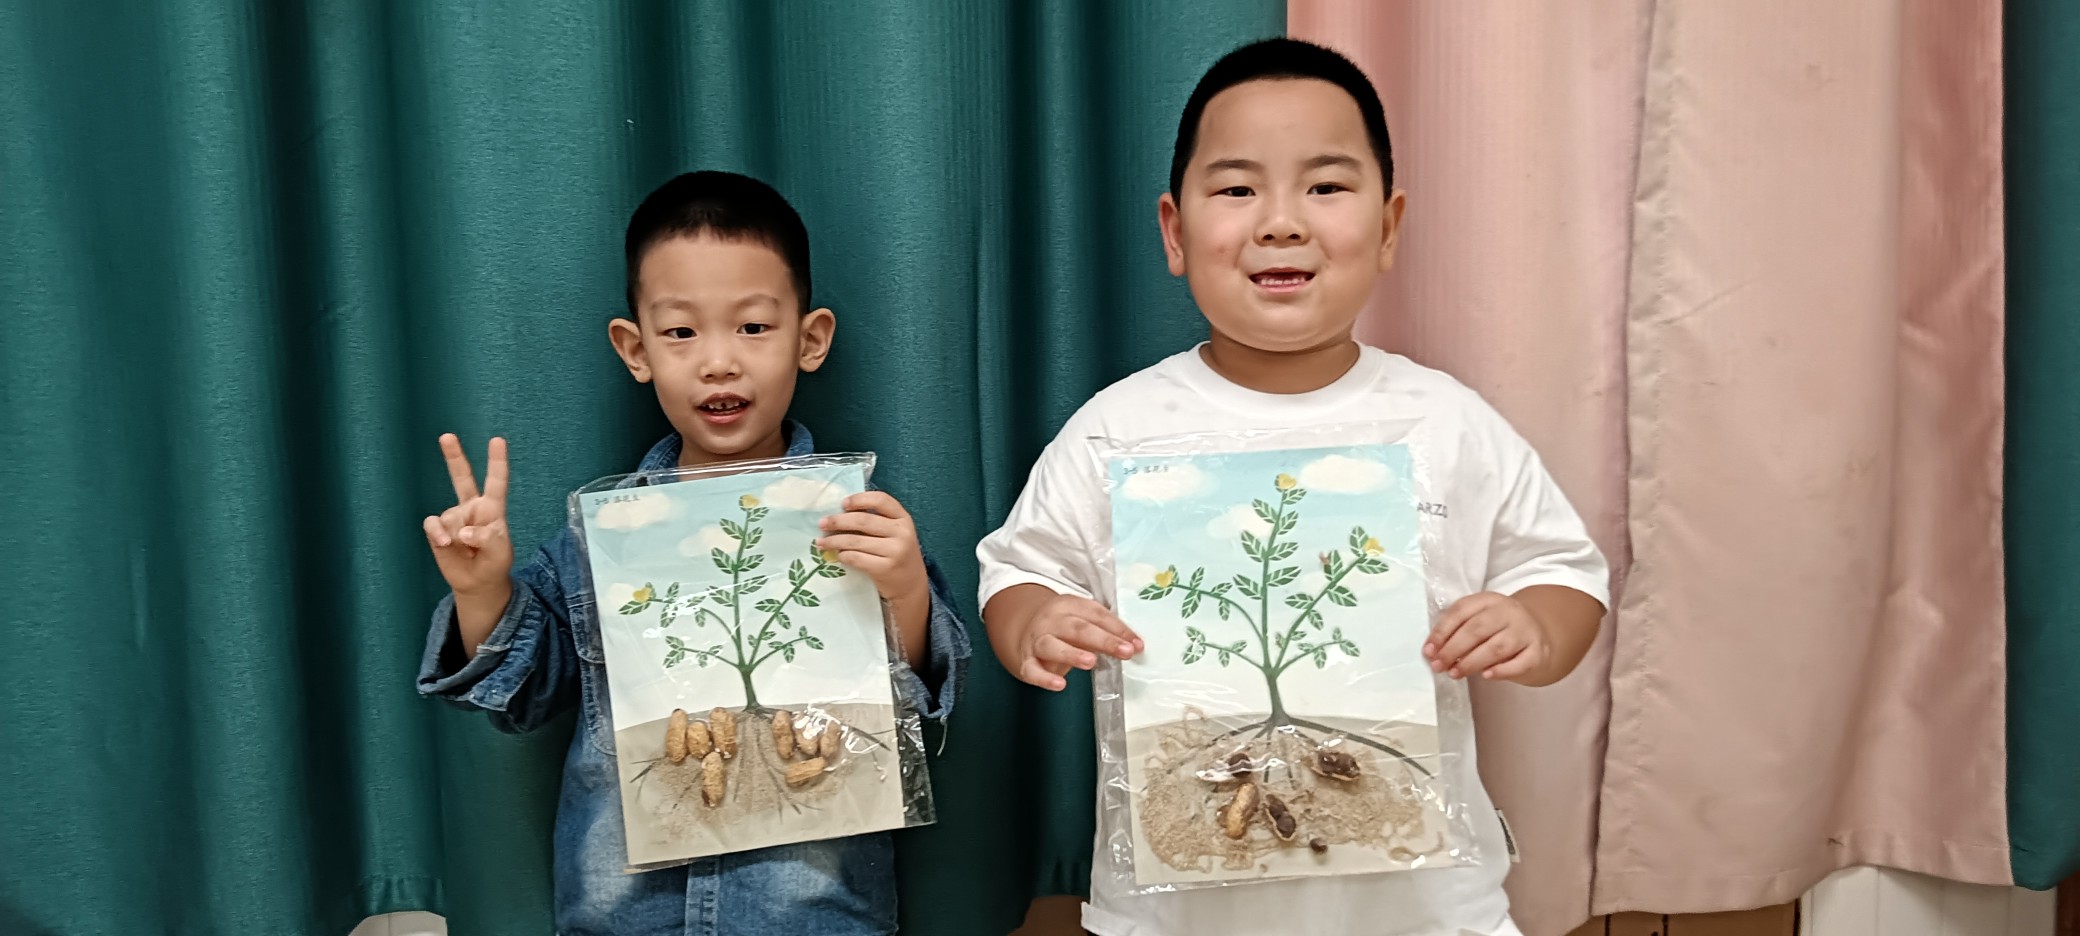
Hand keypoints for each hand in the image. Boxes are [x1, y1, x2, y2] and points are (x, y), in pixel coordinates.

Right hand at [423, 434, 513, 596]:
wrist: (477, 582)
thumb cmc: (494, 562)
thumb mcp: (500, 552)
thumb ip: (487, 538)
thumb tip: (463, 532)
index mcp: (493, 508)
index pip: (496, 482)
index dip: (496, 461)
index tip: (498, 440)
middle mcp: (472, 507)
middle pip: (461, 478)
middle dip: (453, 457)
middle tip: (447, 436)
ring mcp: (453, 517)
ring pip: (450, 517)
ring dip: (457, 536)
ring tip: (467, 551)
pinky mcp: (438, 529)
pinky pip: (433, 524)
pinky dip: (438, 534)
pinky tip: (445, 544)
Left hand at [814, 492, 930, 602]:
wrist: (911, 584)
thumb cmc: (896, 553)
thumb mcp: (894, 533)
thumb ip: (875, 521)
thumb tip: (839, 514)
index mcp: (903, 518)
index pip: (881, 500)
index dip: (859, 499)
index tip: (842, 504)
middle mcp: (902, 532)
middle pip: (863, 520)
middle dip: (838, 521)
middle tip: (822, 523)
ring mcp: (895, 551)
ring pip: (856, 541)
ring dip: (834, 541)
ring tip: (821, 542)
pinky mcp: (886, 568)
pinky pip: (857, 558)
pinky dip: (843, 555)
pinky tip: (837, 555)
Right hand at [1010, 593, 1142, 690]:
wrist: (1025, 629)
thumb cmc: (1064, 628)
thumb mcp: (1084, 621)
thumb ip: (1108, 632)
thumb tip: (1135, 645)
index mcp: (1069, 606)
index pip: (1096, 614)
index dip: (1118, 629)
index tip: (1136, 644)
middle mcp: (1051, 620)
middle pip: (1077, 628)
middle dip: (1103, 640)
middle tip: (1125, 651)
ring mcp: (1037, 640)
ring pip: (1052, 645)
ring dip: (1072, 653)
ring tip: (1091, 662)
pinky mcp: (1026, 660)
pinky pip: (1032, 670)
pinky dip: (1044, 678)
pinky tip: (1059, 684)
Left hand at [1424, 592, 1551, 681]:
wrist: (1539, 635)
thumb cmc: (1499, 630)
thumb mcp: (1480, 620)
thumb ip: (1459, 631)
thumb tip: (1433, 652)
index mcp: (1489, 600)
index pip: (1461, 611)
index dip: (1442, 632)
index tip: (1428, 651)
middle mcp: (1509, 612)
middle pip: (1477, 629)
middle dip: (1453, 649)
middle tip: (1438, 666)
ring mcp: (1526, 631)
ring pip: (1496, 647)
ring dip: (1471, 662)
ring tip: (1454, 673)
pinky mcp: (1538, 651)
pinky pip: (1519, 663)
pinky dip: (1501, 670)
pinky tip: (1486, 675)